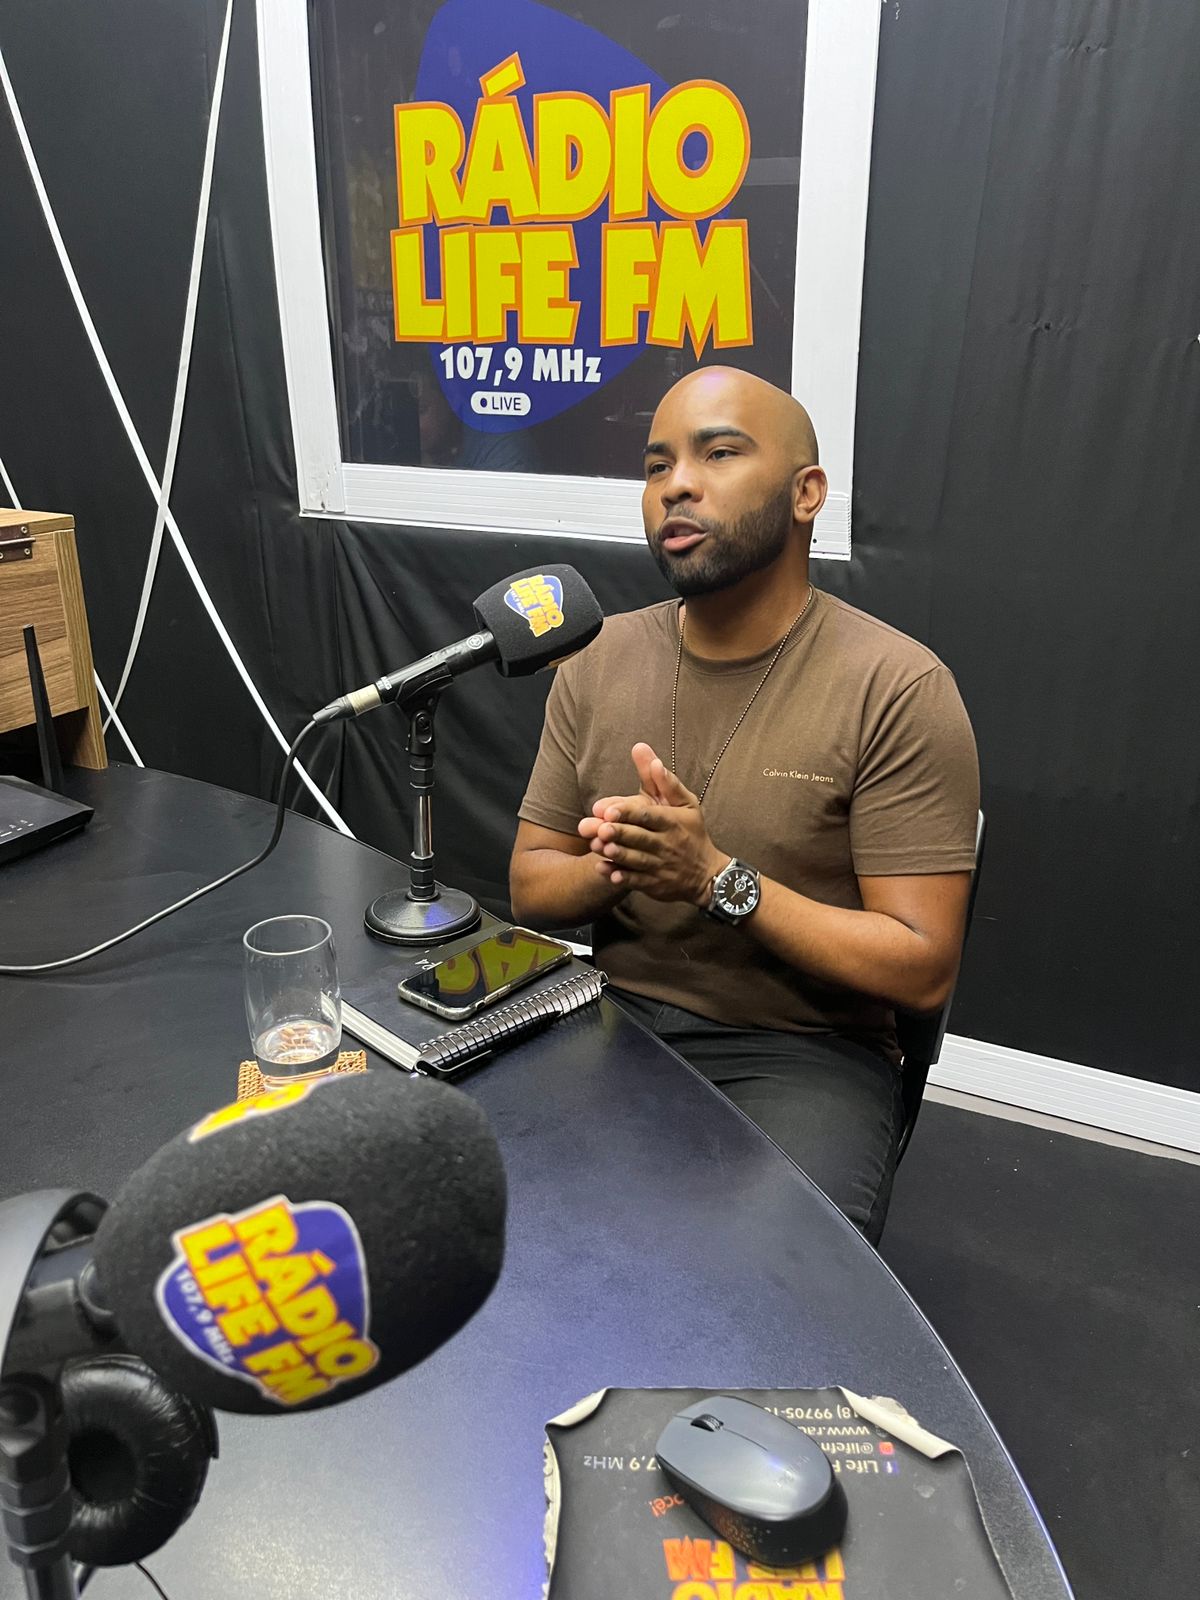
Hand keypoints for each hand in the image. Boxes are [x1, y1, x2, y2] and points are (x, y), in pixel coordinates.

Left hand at [577, 743, 726, 904]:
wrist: (708, 874)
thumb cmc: (692, 832)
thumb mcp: (686, 804)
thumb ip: (664, 781)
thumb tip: (648, 754)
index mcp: (672, 821)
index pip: (648, 816)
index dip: (628, 813)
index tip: (608, 809)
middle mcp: (666, 844)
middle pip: (639, 838)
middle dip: (618, 833)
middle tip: (597, 828)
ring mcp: (660, 866)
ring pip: (636, 860)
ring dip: (617, 854)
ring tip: (598, 847)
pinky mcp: (654, 884)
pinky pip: (636, 881)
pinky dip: (621, 877)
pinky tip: (604, 870)